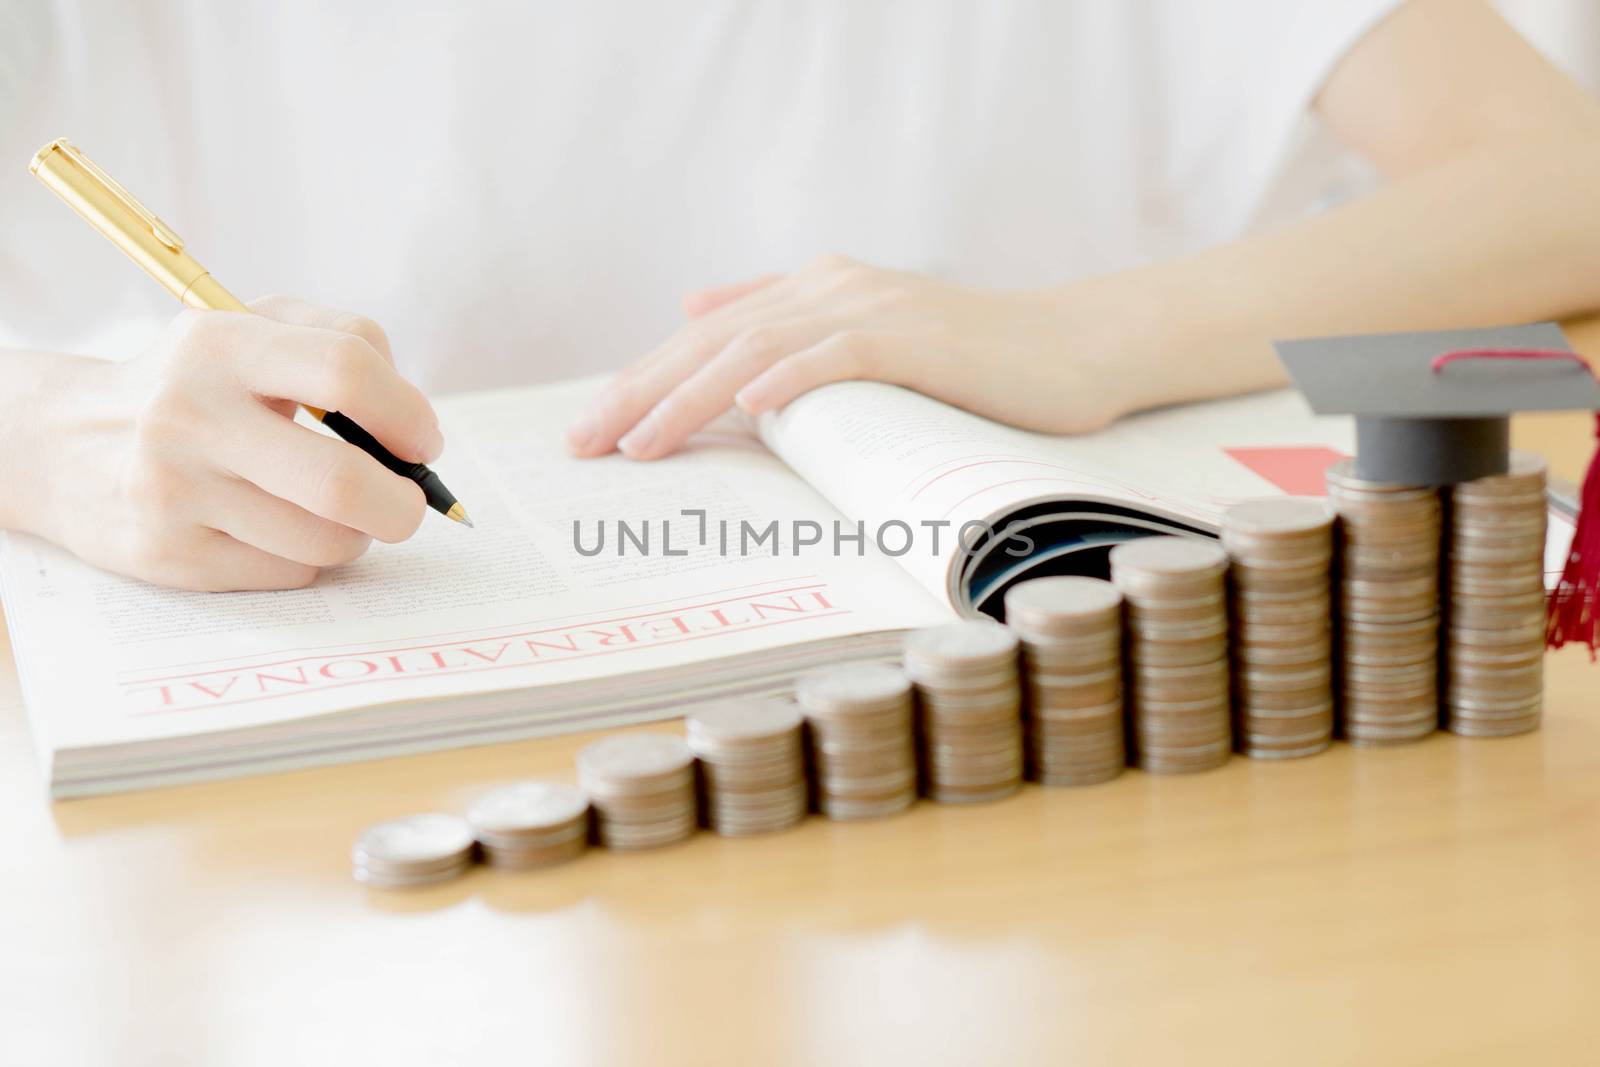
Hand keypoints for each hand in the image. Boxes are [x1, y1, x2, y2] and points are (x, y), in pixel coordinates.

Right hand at [29, 297, 441, 590]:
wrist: (69, 444)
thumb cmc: (199, 383)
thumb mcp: (254, 327)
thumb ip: (346, 340)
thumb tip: (415, 425)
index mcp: (219, 345)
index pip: (346, 371)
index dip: (407, 413)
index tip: (423, 441)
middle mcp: (188, 417)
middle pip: (341, 482)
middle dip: (402, 504)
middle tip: (408, 502)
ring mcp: (173, 492)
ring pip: (325, 540)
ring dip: (356, 533)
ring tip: (331, 510)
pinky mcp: (169, 556)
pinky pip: (289, 572)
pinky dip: (308, 557)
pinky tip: (276, 528)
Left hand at [566, 254, 1138, 459]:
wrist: (1072, 351)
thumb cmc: (970, 366)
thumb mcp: (865, 339)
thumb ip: (785, 324)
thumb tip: (696, 314)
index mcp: (813, 291)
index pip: (707, 339)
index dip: (643, 380)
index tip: (592, 431)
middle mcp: (831, 288)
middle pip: (712, 340)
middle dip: (641, 391)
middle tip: (585, 443)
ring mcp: (872, 308)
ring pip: (758, 347)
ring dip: (690, 394)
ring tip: (639, 441)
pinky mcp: (914, 335)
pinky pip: (836, 354)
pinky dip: (789, 377)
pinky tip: (747, 406)